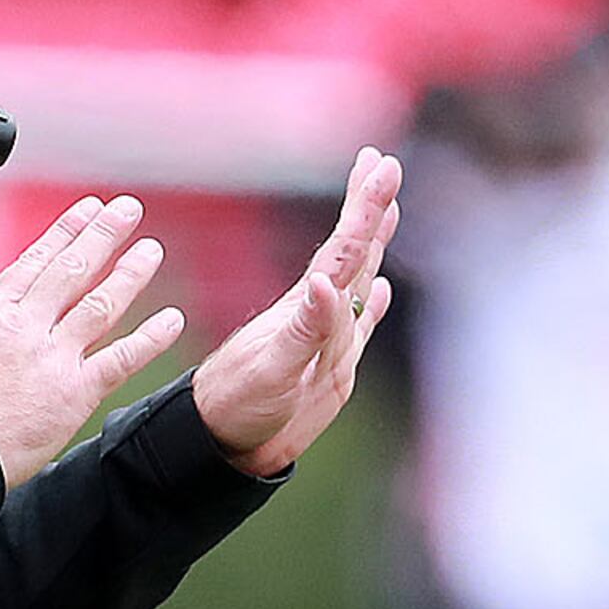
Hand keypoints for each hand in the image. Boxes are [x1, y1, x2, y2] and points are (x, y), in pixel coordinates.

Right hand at [0, 194, 188, 487]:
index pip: (33, 264)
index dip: (63, 233)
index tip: (86, 210)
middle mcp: (25, 327)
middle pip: (72, 271)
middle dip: (102, 235)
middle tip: (127, 209)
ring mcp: (52, 357)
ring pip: (100, 305)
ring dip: (130, 274)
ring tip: (151, 248)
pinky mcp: (74, 393)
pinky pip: (120, 360)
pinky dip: (149, 339)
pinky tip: (172, 319)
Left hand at [192, 147, 401, 477]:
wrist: (222, 444)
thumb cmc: (240, 408)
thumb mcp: (273, 370)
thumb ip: (305, 328)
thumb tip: (325, 283)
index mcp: (306, 309)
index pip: (342, 248)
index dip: (364, 206)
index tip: (378, 164)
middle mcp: (318, 316)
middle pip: (352, 252)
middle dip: (370, 209)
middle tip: (382, 164)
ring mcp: (326, 339)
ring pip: (358, 281)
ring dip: (372, 245)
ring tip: (385, 211)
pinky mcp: (329, 367)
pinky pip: (358, 327)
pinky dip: (374, 306)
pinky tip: (384, 290)